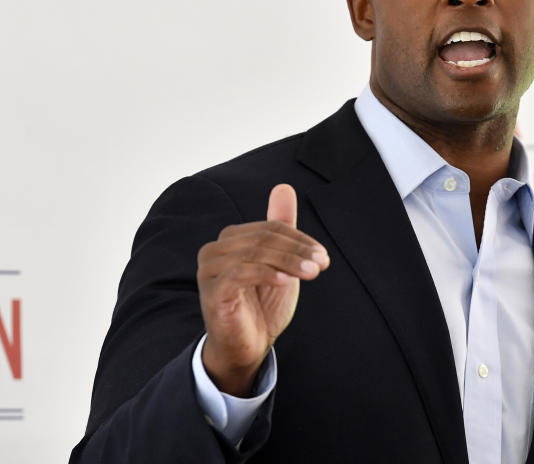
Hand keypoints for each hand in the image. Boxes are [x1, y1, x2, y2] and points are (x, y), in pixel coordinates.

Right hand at [197, 184, 328, 395]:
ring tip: (312, 273)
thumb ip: (281, 227)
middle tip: (322, 264)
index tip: (323, 255)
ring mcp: (210, 271)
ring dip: (289, 262)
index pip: (270, 228)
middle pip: (263, 238)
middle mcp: (215, 250)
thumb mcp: (280, 262)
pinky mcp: (212, 292)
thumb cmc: (262, 303)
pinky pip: (241, 274)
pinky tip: (286, 281)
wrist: (247, 346)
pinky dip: (268, 274)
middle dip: (298, 250)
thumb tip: (284, 187)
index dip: (300, 239)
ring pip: (255, 254)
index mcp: (231, 239)